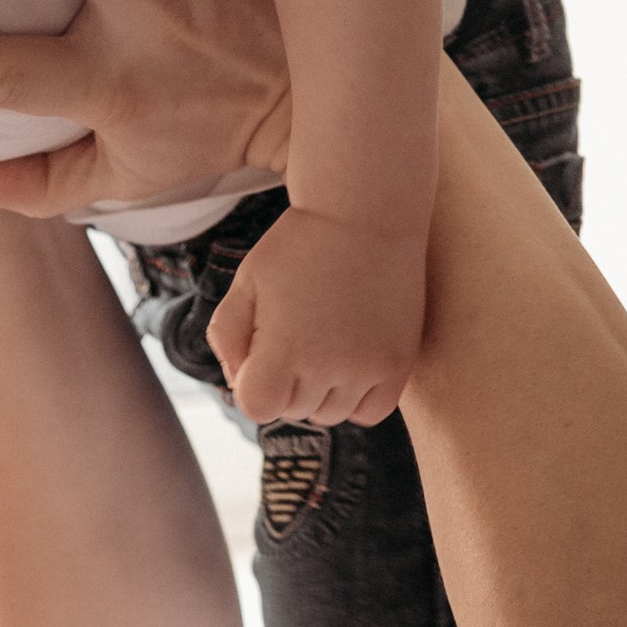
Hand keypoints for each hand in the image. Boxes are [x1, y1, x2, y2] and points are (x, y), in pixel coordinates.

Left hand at [206, 209, 424, 426]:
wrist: (366, 212)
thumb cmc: (298, 246)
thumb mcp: (246, 282)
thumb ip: (227, 338)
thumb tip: (238, 384)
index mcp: (282, 348)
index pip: (257, 407)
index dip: (254, 383)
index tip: (263, 352)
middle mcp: (327, 366)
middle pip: (293, 411)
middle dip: (286, 382)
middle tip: (298, 331)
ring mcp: (367, 368)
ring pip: (330, 414)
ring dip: (320, 391)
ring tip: (324, 340)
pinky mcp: (399, 364)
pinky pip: (370, 412)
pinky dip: (356, 398)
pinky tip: (351, 360)